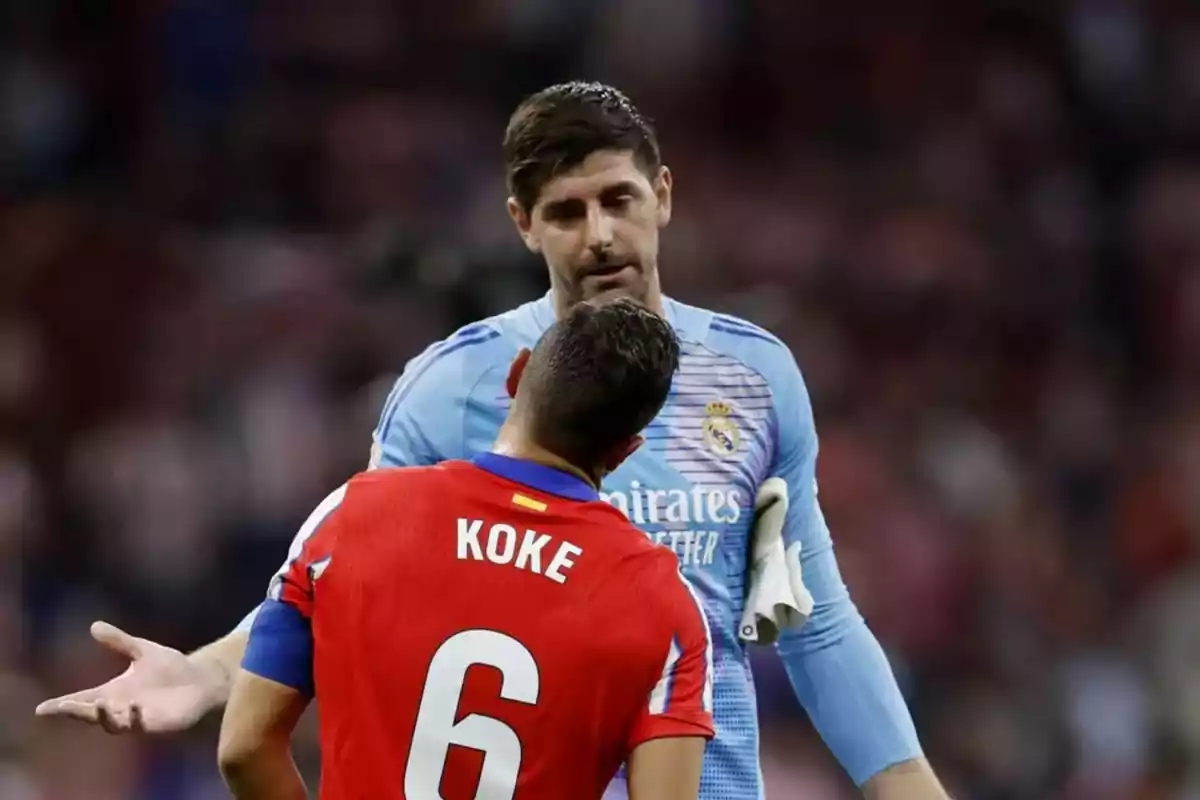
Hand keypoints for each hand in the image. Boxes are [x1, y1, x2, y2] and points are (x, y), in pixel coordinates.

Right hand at [35, 621, 222, 732]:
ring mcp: (136, 718)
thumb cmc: (170, 667)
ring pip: (112, 724)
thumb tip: (94, 626)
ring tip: (100, 703)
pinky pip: (139, 724)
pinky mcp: (155, 723)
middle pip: (90, 714)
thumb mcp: (142, 650)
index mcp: (113, 691)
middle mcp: (120, 707)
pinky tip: (133, 707)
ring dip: (104, 716)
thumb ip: (119, 641)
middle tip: (63, 707)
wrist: (200, 679)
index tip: (41, 709)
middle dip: (76, 712)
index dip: (62, 706)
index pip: (82, 700)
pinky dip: (133, 718)